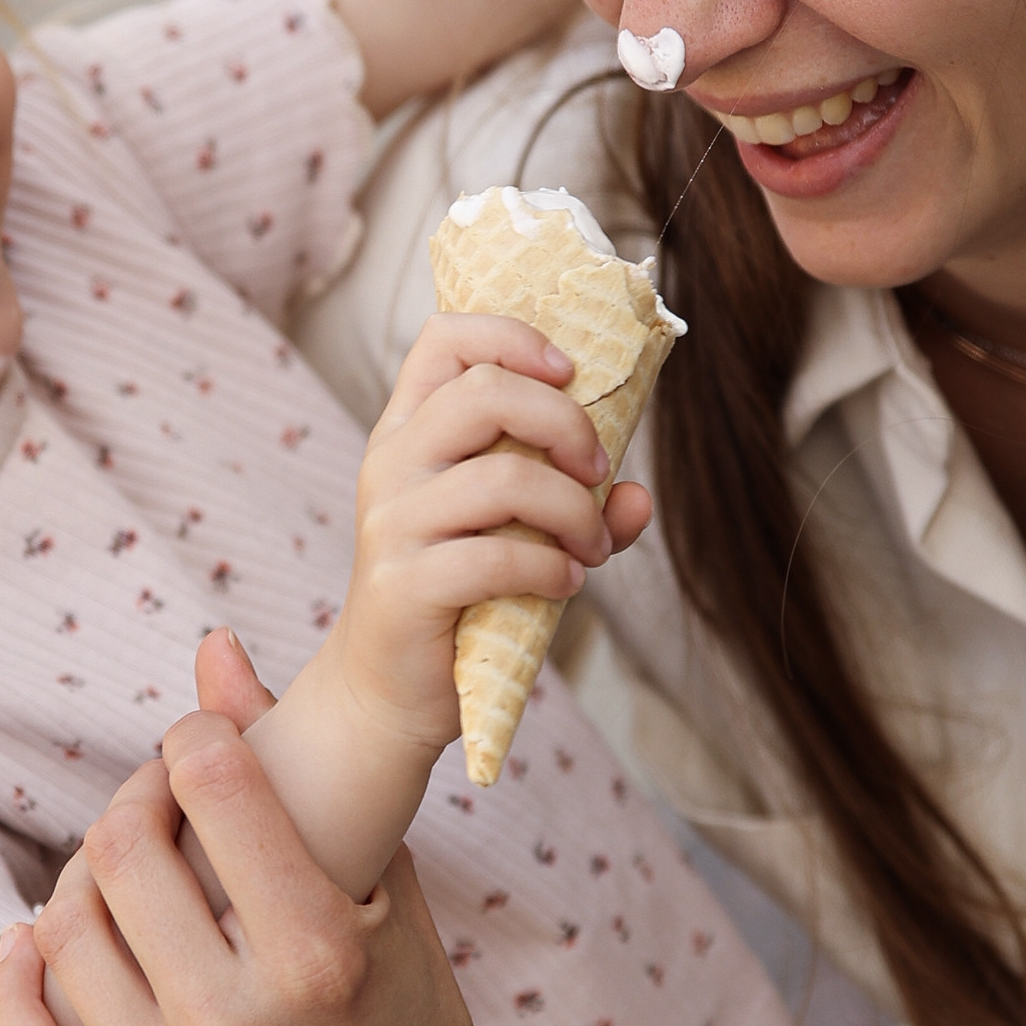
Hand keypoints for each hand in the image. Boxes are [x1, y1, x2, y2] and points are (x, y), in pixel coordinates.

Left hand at [0, 708, 520, 1025]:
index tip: (199, 749)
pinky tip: (40, 945)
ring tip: (114, 880)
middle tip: (152, 805)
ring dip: (79, 883)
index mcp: (322, 952)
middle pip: (122, 851)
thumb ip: (297, 772)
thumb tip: (212, 648)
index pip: (213, 784)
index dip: (194, 741)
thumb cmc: (408, 1021)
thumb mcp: (381, 893)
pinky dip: (19, 977)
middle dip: (134, 800)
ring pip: (65, 935)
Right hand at [319, 312, 652, 756]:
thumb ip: (578, 505)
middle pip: (485, 391)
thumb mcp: (517, 533)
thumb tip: (637, 497)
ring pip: (503, 478)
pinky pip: (496, 557)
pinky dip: (551, 567)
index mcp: (409, 430)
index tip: (569, 371)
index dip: (513, 336)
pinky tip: (566, 584)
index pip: (445, 340)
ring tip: (591, 547)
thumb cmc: (459, 596)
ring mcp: (391, 523)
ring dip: (573, 511)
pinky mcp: (403, 584)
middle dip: (566, 423)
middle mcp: (392, 463)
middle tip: (597, 470)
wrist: (387, 688)